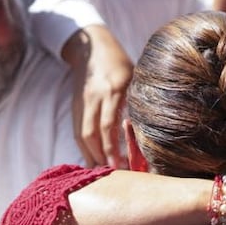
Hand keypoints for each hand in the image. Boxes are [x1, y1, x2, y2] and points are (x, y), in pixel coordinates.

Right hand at [64, 26, 132, 167]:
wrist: (91, 49)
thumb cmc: (121, 64)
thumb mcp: (135, 77)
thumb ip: (139, 100)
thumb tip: (149, 128)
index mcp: (113, 89)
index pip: (109, 123)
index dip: (112, 147)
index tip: (120, 165)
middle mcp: (96, 97)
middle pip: (92, 133)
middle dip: (101, 157)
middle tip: (112, 175)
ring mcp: (83, 102)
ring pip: (82, 134)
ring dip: (91, 156)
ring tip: (101, 173)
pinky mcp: (75, 106)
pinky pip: (78, 131)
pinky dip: (85, 147)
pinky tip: (92, 160)